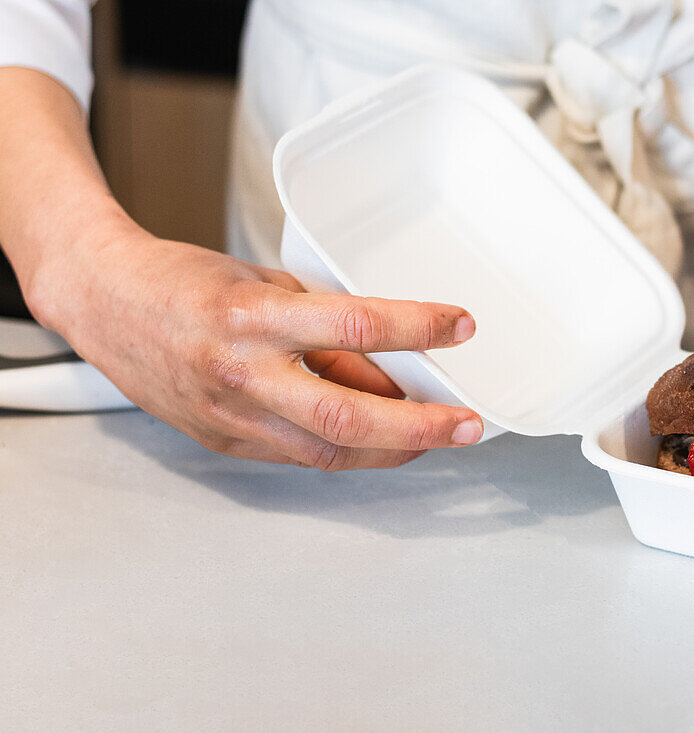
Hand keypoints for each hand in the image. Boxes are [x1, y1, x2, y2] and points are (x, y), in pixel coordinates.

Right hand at [30, 226, 483, 468]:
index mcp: (250, 319)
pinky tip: (379, 438)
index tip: (460, 326)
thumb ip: (327, 332)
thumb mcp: (266, 287)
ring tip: (436, 434)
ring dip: (393, 449)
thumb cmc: (183, 282)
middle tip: (467, 424)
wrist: (102, 302)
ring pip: (327, 452)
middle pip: (346, 417)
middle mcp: (239, 374)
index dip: (416, 328)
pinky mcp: (222, 442)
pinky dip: (347, 449)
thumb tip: (389, 371)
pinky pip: (298, 455)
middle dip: (420, 427)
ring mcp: (229, 417)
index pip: (352, 325)